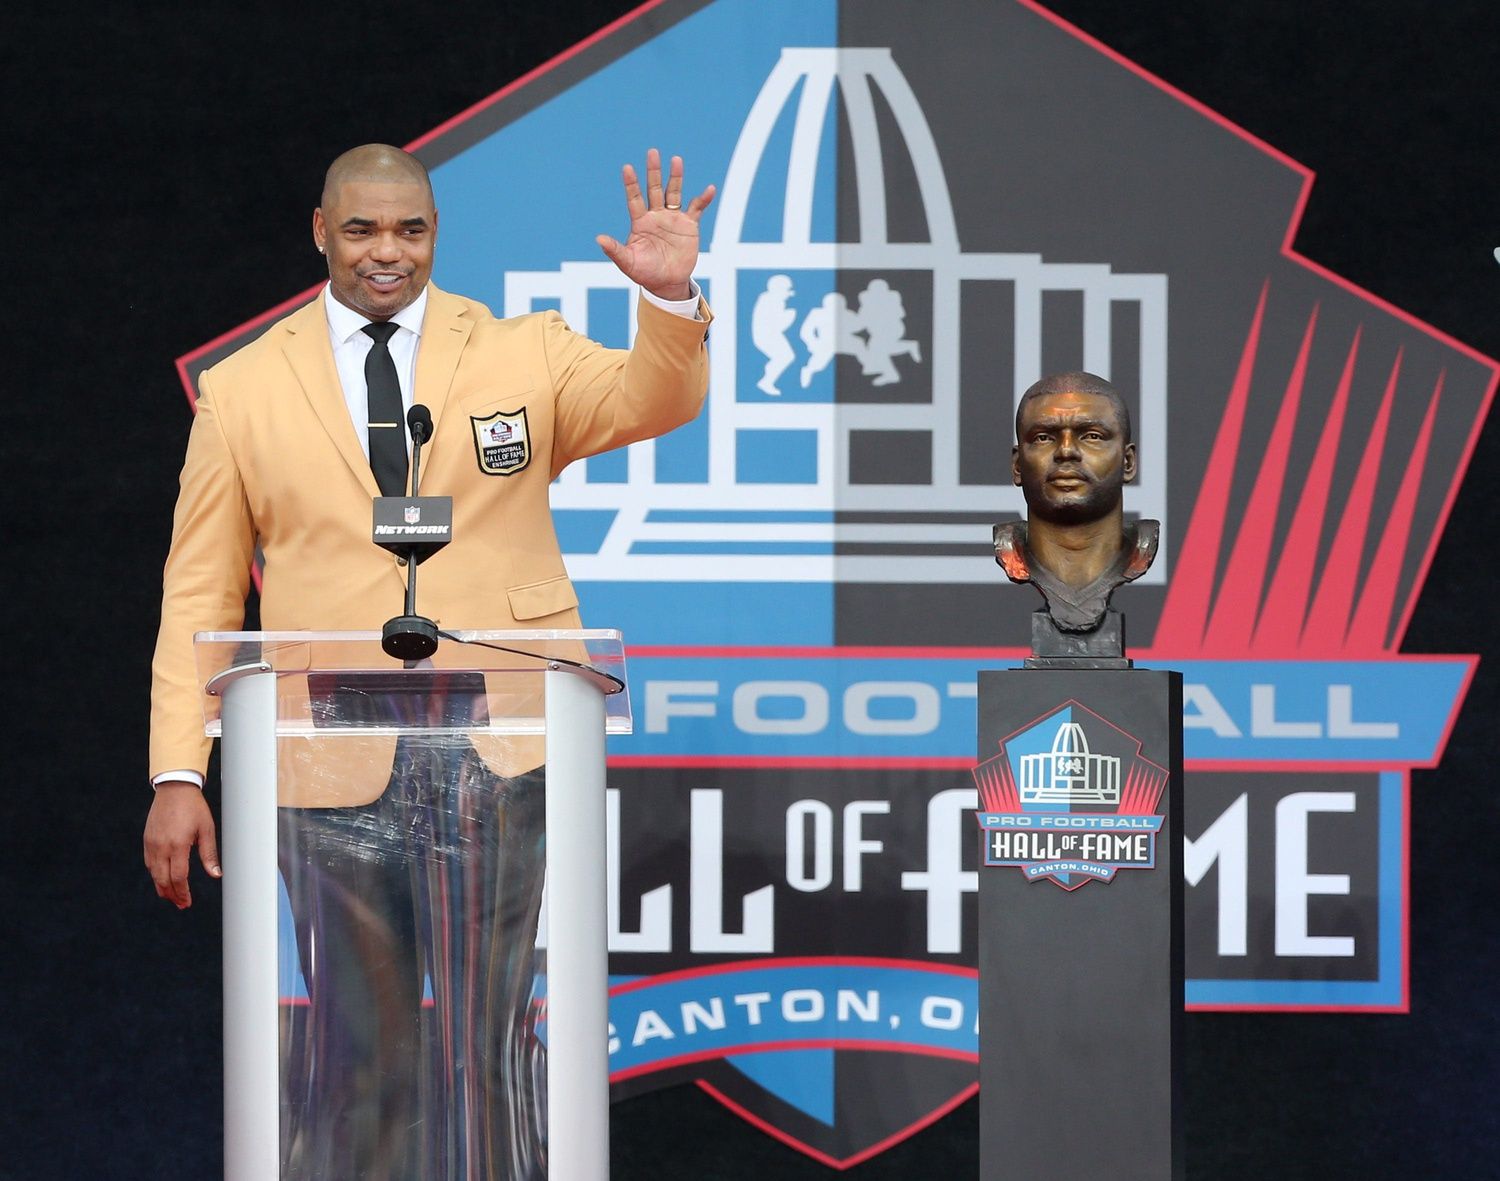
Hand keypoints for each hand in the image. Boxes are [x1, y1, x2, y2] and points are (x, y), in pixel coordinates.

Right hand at [144, 782, 221, 908]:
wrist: (174, 789)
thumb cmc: (194, 807)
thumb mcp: (207, 829)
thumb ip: (209, 854)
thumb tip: (216, 874)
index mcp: (178, 845)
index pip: (179, 877)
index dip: (183, 892)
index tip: (187, 902)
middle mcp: (161, 847)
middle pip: (163, 880)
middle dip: (172, 895)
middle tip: (181, 905)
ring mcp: (151, 844)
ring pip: (154, 873)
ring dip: (162, 887)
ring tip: (172, 897)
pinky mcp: (147, 840)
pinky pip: (148, 863)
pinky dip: (155, 875)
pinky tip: (162, 879)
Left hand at [596, 148, 715, 301]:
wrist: (667, 283)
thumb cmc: (645, 273)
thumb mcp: (628, 263)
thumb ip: (615, 250)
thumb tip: (599, 239)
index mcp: (640, 222)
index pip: (634, 199)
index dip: (631, 184)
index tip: (627, 168)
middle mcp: (656, 216)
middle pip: (654, 189)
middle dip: (653, 172)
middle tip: (652, 152)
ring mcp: (673, 219)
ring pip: (674, 193)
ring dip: (676, 177)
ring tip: (676, 160)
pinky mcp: (689, 225)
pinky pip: (697, 209)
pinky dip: (703, 199)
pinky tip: (709, 189)